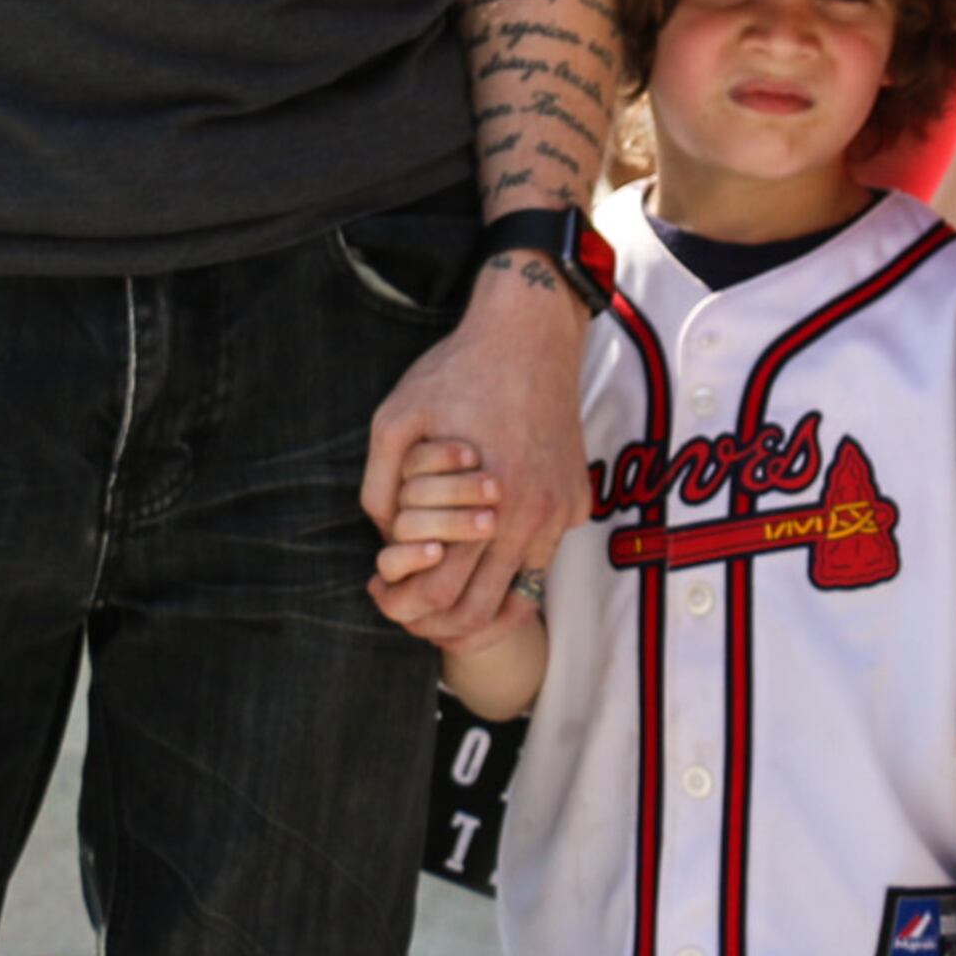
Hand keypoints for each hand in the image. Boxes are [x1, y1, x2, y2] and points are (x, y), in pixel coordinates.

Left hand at [363, 264, 585, 648]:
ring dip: (477, 601)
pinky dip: (509, 565)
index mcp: (487, 505)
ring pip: (519, 592)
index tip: (379, 594)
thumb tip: (382, 539)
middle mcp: (533, 518)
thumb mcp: (394, 419)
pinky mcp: (577, 500)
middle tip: (404, 607)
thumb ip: (379, 487)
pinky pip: (542, 554)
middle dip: (435, 623)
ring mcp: (561, 512)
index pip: (442, 596)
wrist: (529, 333)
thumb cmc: (456, 373)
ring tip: (440, 586)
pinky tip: (478, 546)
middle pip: (482, 611)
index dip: (402, 606)